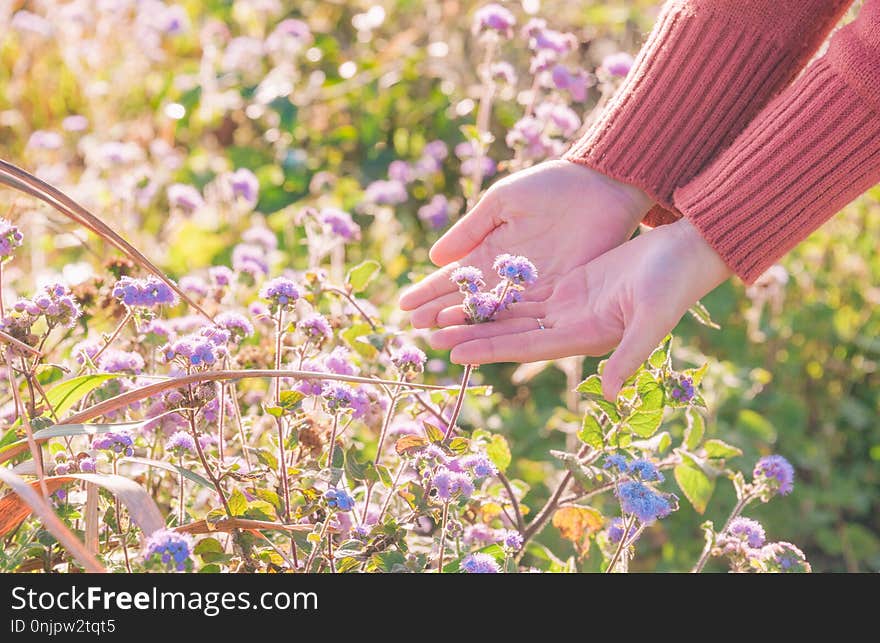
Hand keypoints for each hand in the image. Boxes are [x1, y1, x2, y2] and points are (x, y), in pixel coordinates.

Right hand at [398, 160, 650, 326]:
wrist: (599, 185)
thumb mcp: (502, 202)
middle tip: (415, 328)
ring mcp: (532, 287)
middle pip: (470, 300)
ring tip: (438, 337)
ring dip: (466, 326)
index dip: (430, 290)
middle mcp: (508, 275)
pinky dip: (502, 326)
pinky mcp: (558, 294)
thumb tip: (435, 257)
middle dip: (442, 313)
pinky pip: (526, 314)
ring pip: (494, 312)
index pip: (454, 276)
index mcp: (491, 250)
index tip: (405, 305)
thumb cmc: (549, 185)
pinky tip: (480, 337)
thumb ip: (471, 229)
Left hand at [428, 219, 732, 400]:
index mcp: (586, 338)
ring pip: (515, 312)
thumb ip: (630, 355)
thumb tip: (612, 393)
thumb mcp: (653, 318)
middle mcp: (572, 327)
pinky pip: (528, 289)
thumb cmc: (675, 283)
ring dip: (481, 313)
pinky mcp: (572, 284)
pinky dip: (501, 291)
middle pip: (512, 332)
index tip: (455, 354)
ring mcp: (570, 306)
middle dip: (473, 333)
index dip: (490, 350)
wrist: (687, 252)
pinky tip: (474, 289)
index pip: (526, 348)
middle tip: (432, 335)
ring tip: (443, 313)